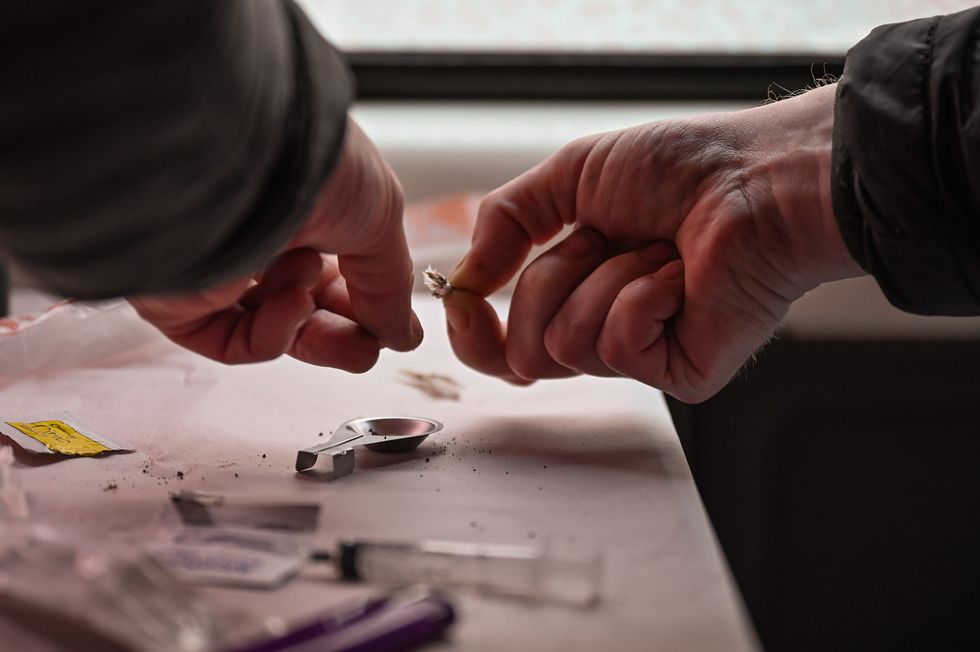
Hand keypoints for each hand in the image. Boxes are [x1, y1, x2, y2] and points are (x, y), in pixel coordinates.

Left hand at [131, 117, 421, 369]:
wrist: (246, 156)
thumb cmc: (313, 165)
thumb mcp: (380, 220)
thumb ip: (391, 286)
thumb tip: (403, 335)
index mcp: (299, 205)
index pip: (333, 271)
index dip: (365, 303)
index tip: (390, 328)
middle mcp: (255, 233)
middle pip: (304, 308)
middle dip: (341, 334)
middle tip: (366, 349)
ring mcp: (216, 267)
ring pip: (270, 329)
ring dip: (310, 327)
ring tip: (314, 295)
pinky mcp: (180, 299)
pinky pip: (232, 340)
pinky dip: (273, 334)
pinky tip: (291, 301)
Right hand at [444, 84, 862, 401]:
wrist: (756, 176)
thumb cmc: (683, 168)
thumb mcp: (572, 175)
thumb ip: (506, 221)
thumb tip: (463, 280)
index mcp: (577, 289)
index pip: (503, 346)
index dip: (473, 332)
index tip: (464, 299)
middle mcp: (605, 327)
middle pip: (523, 351)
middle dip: (549, 282)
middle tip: (605, 239)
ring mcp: (642, 355)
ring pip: (564, 347)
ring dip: (603, 279)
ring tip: (657, 251)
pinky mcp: (678, 374)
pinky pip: (615, 349)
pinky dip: (638, 296)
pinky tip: (679, 275)